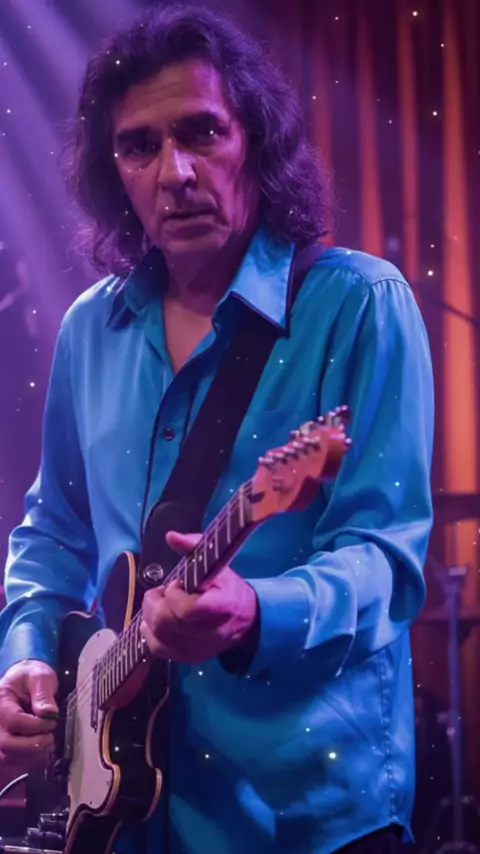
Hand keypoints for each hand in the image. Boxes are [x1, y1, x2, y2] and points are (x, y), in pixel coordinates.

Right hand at [0, 660, 57, 766]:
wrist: (24, 680)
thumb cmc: (31, 676)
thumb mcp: (40, 676)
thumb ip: (43, 694)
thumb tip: (49, 713)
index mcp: (1, 701)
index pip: (14, 720)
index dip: (35, 726)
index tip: (52, 722)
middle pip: (6, 744)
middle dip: (32, 745)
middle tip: (50, 738)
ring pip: (7, 756)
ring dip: (32, 755)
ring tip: (49, 743)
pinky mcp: (3, 745)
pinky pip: (10, 761)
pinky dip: (28, 760)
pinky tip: (42, 750)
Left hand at [141, 532, 258, 662]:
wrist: (246, 618)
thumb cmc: (227, 587)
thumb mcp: (217, 563)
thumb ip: (194, 547)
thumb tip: (171, 536)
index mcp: (222, 606)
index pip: (190, 609)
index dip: (174, 595)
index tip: (176, 583)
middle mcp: (211, 632)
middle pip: (167, 623)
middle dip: (154, 603)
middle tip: (159, 592)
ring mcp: (199, 648)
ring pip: (159, 636)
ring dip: (150, 616)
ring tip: (158, 604)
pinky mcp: (190, 658)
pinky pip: (159, 649)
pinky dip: (149, 634)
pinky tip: (152, 621)